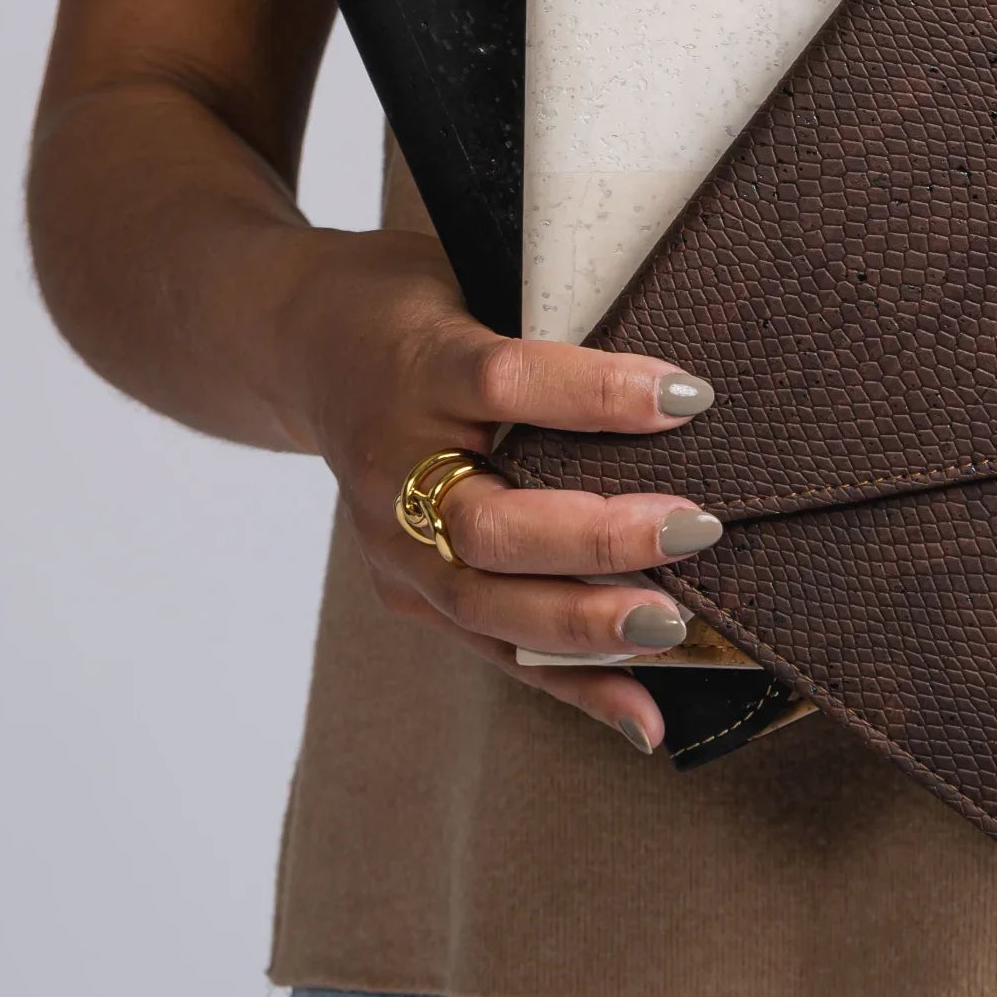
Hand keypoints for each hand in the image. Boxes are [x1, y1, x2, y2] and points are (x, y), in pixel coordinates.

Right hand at [284, 229, 721, 753]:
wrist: (301, 346)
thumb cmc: (415, 305)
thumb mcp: (473, 276)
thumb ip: (557, 319)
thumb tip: (682, 371)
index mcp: (416, 365)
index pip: (505, 382)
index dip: (596, 394)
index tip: (688, 397)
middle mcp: (391, 465)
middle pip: (489, 522)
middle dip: (598, 537)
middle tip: (695, 527)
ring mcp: (389, 543)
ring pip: (485, 603)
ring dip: (587, 623)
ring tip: (674, 625)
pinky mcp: (403, 592)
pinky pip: (494, 647)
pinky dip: (573, 686)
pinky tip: (645, 719)